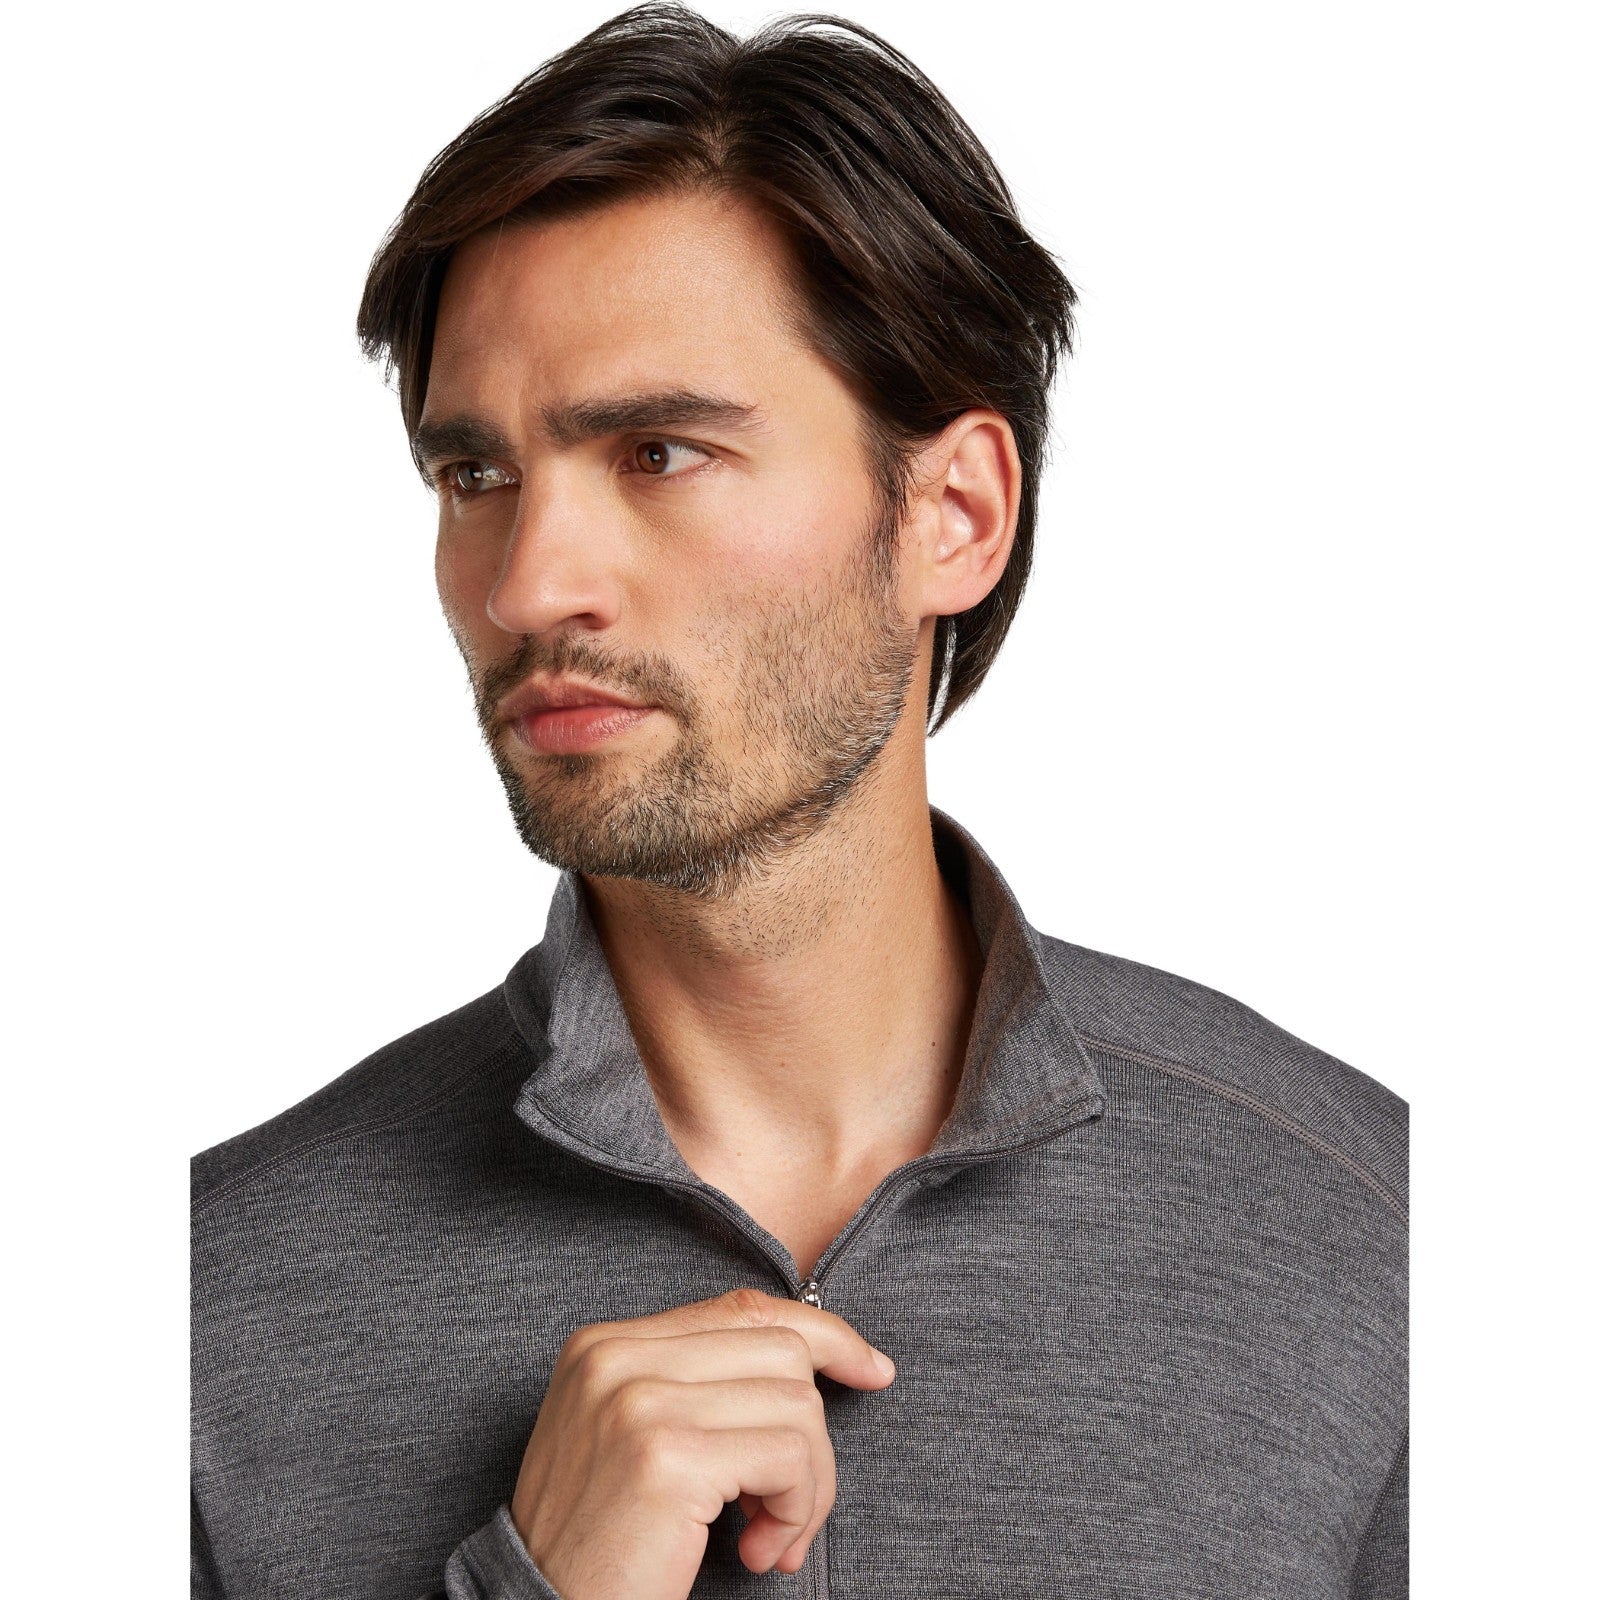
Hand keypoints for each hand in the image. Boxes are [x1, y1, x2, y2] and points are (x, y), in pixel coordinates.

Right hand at [506, 1286, 896, 1599]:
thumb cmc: (598, 1543)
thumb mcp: (635, 1441)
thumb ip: (698, 1388)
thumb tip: (812, 1364)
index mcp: (607, 1343)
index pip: (741, 1309)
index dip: (820, 1333)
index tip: (871, 1367)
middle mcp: (618, 1356)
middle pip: (780, 1350)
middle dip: (813, 1436)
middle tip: (786, 1512)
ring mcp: (641, 1400)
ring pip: (796, 1402)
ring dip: (807, 1486)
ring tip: (768, 1539)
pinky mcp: (669, 1455)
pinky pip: (789, 1454)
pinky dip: (797, 1509)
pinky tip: (759, 1552)